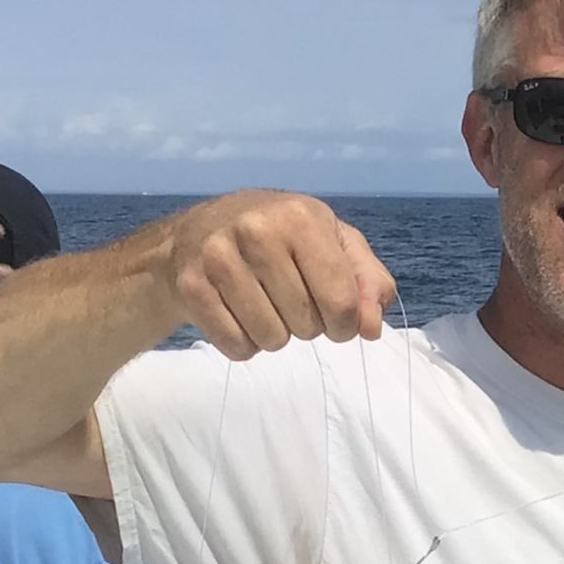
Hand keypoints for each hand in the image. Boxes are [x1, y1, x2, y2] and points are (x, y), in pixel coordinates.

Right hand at [161, 190, 396, 359]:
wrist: (197, 232)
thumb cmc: (279, 237)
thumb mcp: (332, 242)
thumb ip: (366, 281)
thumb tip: (371, 327)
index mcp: (300, 216)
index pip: (342, 302)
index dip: (345, 323)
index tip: (333, 314)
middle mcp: (257, 231)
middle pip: (307, 326)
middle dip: (306, 325)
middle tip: (288, 298)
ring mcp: (219, 258)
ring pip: (271, 340)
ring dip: (274, 335)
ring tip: (263, 304)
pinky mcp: (192, 288)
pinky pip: (237, 347)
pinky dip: (244, 343)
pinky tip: (237, 313)